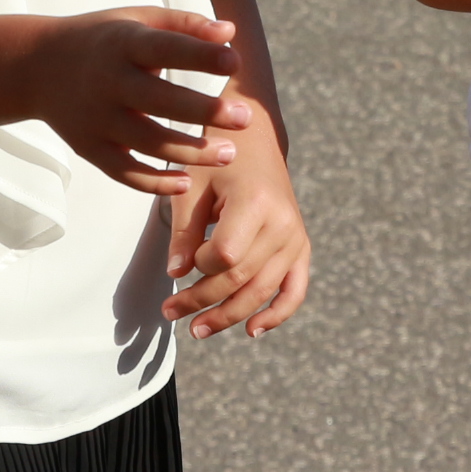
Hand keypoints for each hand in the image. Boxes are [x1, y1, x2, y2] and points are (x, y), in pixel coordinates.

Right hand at [31, 7, 251, 194]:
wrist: (35, 66)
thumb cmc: (104, 39)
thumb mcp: (137, 20)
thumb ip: (184, 25)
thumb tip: (230, 32)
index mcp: (122, 43)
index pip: (164, 48)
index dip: (199, 55)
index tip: (235, 60)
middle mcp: (107, 81)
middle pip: (159, 100)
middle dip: (204, 110)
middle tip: (245, 119)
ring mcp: (96, 119)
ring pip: (147, 141)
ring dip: (190, 152)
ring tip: (229, 154)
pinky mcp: (88, 148)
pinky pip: (124, 172)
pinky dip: (154, 182)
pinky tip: (185, 182)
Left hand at [162, 101, 310, 338]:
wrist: (254, 141)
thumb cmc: (217, 162)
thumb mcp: (192, 188)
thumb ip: (184, 232)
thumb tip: (175, 274)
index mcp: (255, 202)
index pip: (225, 255)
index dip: (199, 266)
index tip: (182, 261)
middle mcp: (282, 223)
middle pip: (241, 278)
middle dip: (202, 301)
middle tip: (169, 313)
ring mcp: (295, 237)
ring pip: (263, 291)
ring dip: (229, 316)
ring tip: (197, 330)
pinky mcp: (301, 247)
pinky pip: (295, 289)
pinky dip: (277, 314)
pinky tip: (252, 331)